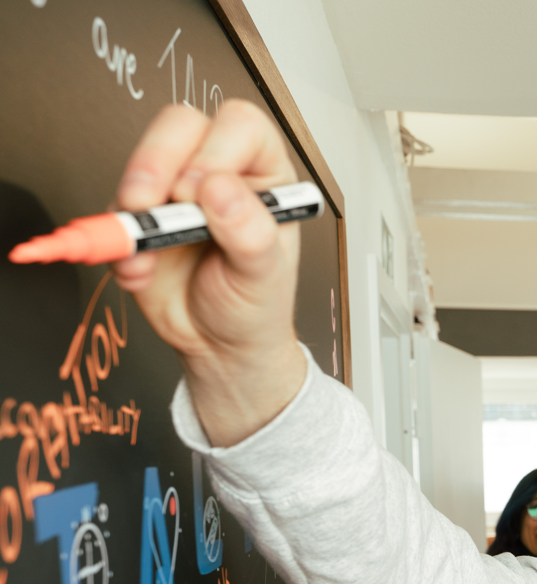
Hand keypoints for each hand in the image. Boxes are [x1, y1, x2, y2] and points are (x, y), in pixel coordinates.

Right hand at [112, 100, 305, 446]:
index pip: (240, 126)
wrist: (222, 346)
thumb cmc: (256, 305)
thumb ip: (250, 232)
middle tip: (154, 205)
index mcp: (265, 176)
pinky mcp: (139, 216)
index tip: (203, 191)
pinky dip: (117, 242)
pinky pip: (112, 210)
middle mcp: (218, 173)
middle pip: (179, 124)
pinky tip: (141, 272)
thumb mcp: (265, 275)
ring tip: (148, 253)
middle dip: (157, 162)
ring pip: (140, 160)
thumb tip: (220, 189)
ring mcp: (174, 191)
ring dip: (133, 206)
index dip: (216, 151)